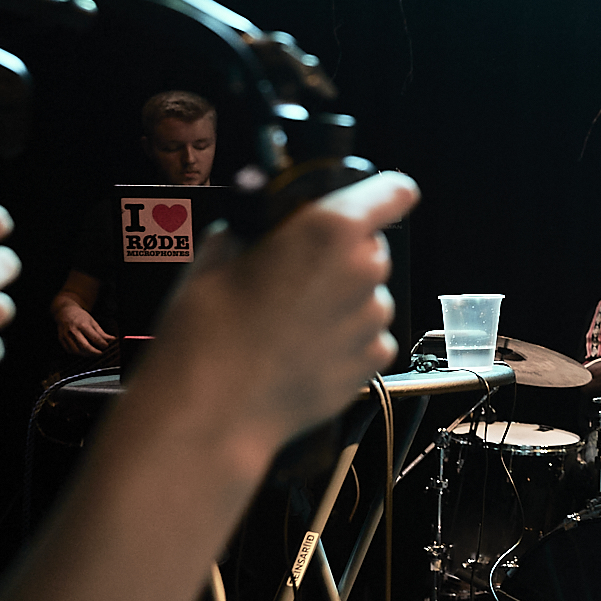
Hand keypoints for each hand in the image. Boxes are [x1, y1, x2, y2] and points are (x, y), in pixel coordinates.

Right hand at [54, 301, 113, 356]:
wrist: (65, 312)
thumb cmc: (80, 317)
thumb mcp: (92, 322)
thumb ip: (101, 332)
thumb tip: (112, 339)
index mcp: (83, 325)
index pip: (95, 338)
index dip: (102, 344)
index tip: (106, 346)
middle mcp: (73, 331)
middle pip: (85, 346)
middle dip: (94, 352)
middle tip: (100, 353)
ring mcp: (66, 336)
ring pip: (76, 350)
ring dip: (86, 355)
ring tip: (92, 354)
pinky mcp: (61, 339)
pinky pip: (69, 350)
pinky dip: (77, 354)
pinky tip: (83, 352)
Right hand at [139, 171, 420, 456]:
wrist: (212, 409)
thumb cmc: (208, 331)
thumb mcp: (219, 253)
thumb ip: (259, 230)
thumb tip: (264, 227)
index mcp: (331, 229)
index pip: (392, 191)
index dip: (381, 194)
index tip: (370, 198)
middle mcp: (363, 271)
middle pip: (372, 248)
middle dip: (342, 255)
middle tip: (295, 275)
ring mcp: (372, 320)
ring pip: (369, 295)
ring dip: (342, 300)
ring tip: (290, 322)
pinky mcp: (373, 362)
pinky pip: (368, 337)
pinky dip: (345, 340)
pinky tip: (302, 350)